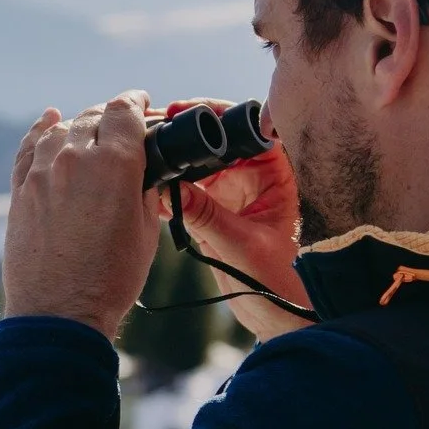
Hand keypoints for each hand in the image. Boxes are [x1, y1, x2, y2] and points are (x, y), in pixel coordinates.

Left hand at [3, 93, 162, 341]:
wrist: (60, 312)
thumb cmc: (110, 278)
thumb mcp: (146, 232)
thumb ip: (143, 192)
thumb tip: (141, 174)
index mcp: (115, 164)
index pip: (124, 111)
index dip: (136, 102)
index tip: (141, 103)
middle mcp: (76, 158)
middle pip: (93, 116)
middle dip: (110, 116)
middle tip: (122, 125)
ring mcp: (43, 173)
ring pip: (61, 130)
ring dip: (79, 126)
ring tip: (89, 131)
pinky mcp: (21, 191)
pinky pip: (29, 149)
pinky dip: (41, 131)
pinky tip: (49, 121)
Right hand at [160, 99, 312, 340]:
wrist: (280, 319)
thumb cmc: (284, 283)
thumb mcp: (243, 246)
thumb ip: (208, 217)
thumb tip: (169, 189)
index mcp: (278, 174)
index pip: (248, 128)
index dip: (217, 113)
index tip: (185, 110)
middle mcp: (255, 177)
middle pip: (217, 140)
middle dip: (186, 132)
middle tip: (154, 125)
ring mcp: (234, 194)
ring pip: (198, 164)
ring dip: (173, 160)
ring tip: (144, 153)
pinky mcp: (215, 213)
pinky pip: (188, 192)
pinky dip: (168, 189)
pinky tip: (146, 187)